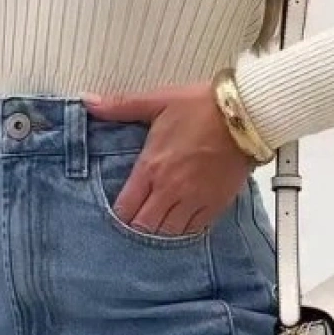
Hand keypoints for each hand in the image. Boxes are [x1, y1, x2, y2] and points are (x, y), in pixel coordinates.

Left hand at [85, 83, 253, 236]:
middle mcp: (169, 190)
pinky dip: (184, 229)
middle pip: (144, 227)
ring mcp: (193, 200)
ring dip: (160, 229)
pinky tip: (181, 219)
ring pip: (168, 233)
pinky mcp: (214, 205)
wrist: (245, 113)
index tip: (123, 208)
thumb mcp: (157, 101)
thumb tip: (89, 102)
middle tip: (139, 217)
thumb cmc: (201, 106)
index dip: (121, 213)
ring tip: (159, 220)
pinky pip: (193, 230)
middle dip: (138, 225)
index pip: (126, 208)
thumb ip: (121, 107)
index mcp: (151, 167)